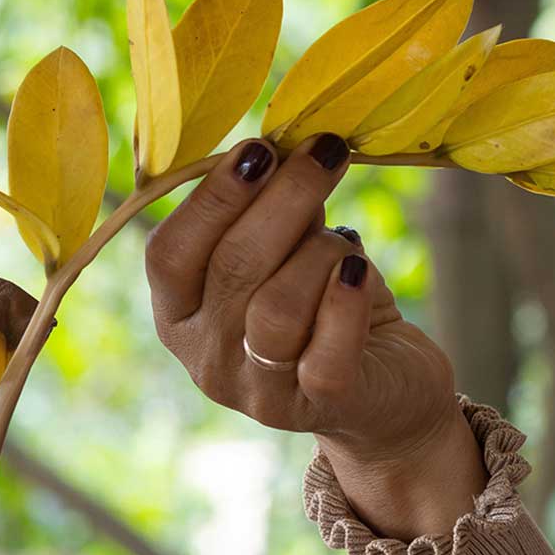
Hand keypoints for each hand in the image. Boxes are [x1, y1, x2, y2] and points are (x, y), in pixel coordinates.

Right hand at [146, 136, 485, 537]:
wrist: (386, 392)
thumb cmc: (324, 307)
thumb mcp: (286, 256)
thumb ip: (272, 215)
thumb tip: (282, 151)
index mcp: (178, 315)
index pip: (168, 253)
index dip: (212, 197)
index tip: (260, 147)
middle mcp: (206, 358)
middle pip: (231, 267)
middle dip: (283, 197)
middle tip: (325, 151)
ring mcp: (259, 391)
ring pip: (275, 308)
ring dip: (318, 253)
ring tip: (344, 242)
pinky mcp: (321, 407)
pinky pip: (326, 354)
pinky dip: (346, 303)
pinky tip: (360, 273)